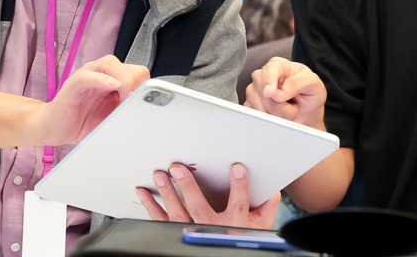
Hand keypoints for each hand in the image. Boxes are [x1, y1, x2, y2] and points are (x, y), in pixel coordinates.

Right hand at [37, 55, 149, 145]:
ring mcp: (87, 76)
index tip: (143, 105)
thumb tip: (145, 115)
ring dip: (123, 80)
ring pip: (109, 63)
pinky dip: (101, 79)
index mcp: (113, 80)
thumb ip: (126, 113)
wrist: (54, 128)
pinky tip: (111, 86)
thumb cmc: (82, 123)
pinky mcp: (73, 85)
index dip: (144, 88)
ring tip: (124, 98)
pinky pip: (87, 76)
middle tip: (132, 104)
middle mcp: (101, 74)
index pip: (138, 74)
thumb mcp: (111, 120)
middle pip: (128, 67)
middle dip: (136, 84)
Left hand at [136, 163, 279, 228]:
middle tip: (177, 167)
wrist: (220, 254)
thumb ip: (265, 209)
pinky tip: (143, 192)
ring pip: (177, 212)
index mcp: (233, 223)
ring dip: (167, 192)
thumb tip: (273, 191)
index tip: (237, 168)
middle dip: (187, 186)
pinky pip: (160, 220)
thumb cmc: (238, 239)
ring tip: (160, 175)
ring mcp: (191, 231)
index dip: (239, 185)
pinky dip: (150, 206)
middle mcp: (211, 227)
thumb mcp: (257, 228)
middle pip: (199, 206)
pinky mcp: (175, 232)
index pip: (239, 202)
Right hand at [244, 57, 326, 128]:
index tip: (269, 93)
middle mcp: (263, 76)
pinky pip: (256, 118)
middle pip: (264, 93)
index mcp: (278, 65)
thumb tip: (277, 94)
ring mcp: (254, 91)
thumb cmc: (309, 92)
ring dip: (278, 116)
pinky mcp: (250, 106)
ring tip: (287, 110)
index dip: (268, 81)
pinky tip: (278, 116)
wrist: (306, 110)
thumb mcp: (313, 84)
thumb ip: (297, 84)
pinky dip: (270, 121)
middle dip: (281, 106)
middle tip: (293, 106)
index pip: (269, 70)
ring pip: (260, 108)